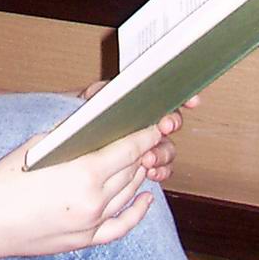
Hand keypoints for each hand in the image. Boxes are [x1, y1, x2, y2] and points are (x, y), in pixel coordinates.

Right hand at [0, 124, 161, 259]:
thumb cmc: (5, 180)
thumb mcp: (38, 146)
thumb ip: (70, 137)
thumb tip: (92, 125)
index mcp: (84, 173)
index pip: (127, 150)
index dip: (144, 136)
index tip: (154, 126)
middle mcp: (94, 200)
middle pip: (131, 170)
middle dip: (143, 151)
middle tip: (148, 137)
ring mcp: (92, 224)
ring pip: (128, 194)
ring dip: (139, 174)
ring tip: (143, 158)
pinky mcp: (85, 240)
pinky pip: (121, 226)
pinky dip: (138, 211)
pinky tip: (145, 198)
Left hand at [77, 82, 201, 184]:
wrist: (67, 146)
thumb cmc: (77, 118)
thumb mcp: (90, 99)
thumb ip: (108, 91)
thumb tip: (126, 88)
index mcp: (137, 102)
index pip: (166, 97)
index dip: (183, 98)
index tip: (191, 101)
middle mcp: (145, 123)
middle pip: (172, 123)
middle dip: (171, 124)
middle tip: (163, 126)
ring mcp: (145, 145)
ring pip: (168, 148)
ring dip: (163, 152)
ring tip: (148, 156)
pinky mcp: (140, 166)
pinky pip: (160, 169)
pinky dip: (160, 170)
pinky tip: (151, 171)